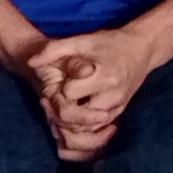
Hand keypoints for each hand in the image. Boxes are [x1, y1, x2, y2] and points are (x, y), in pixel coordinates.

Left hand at [29, 23, 160, 156]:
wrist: (141, 49)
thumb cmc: (110, 42)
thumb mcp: (83, 40)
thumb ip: (55, 49)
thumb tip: (30, 62)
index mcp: (105, 76)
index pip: (71, 93)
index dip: (59, 89)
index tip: (58, 82)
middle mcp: (113, 96)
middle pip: (78, 118)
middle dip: (61, 110)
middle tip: (54, 99)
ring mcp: (118, 107)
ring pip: (86, 130)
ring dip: (69, 123)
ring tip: (60, 106)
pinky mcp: (119, 113)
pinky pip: (96, 131)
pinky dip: (81, 127)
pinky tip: (72, 112)